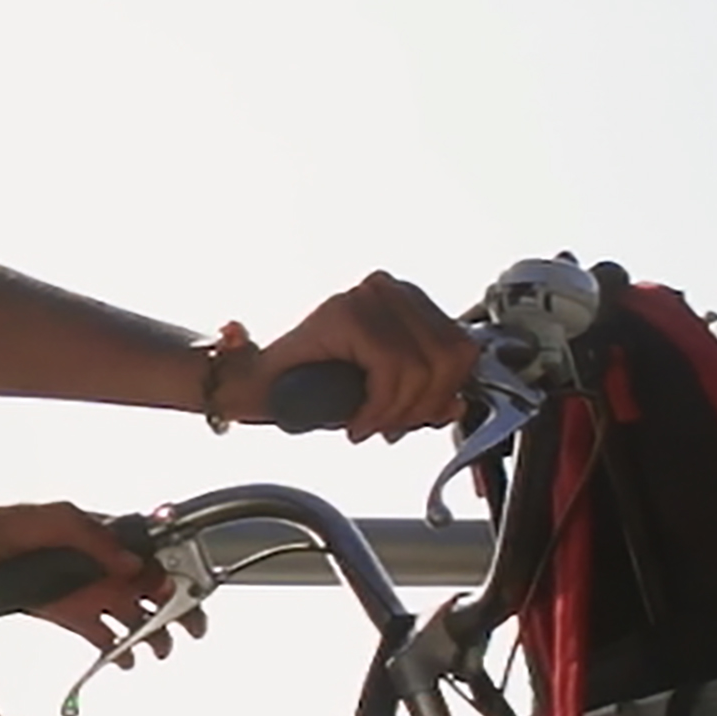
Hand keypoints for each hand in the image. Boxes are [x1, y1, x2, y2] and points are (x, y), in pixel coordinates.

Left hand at [0, 500, 190, 658]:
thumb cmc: (8, 525)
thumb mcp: (59, 519)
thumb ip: (96, 539)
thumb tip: (131, 562)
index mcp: (106, 536)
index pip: (154, 557)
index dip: (177, 575)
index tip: (191, 593)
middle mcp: (102, 565)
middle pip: (152, 591)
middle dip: (177, 610)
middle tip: (191, 630)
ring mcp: (87, 591)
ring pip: (132, 616)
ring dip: (151, 634)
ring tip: (159, 650)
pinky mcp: (68, 614)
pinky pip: (101, 635)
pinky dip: (117, 651)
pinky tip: (127, 661)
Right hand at [253, 271, 482, 440]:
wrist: (255, 387)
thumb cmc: (313, 387)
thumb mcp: (384, 392)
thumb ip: (424, 395)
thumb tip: (457, 404)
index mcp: (403, 299)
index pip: (460, 346)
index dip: (447, 393)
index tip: (418, 419)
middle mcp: (388, 288)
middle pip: (450, 357)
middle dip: (424, 406)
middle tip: (391, 427)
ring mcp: (367, 296)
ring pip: (424, 368)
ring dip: (399, 411)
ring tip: (371, 424)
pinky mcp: (348, 314)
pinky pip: (390, 373)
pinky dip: (379, 408)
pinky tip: (357, 421)